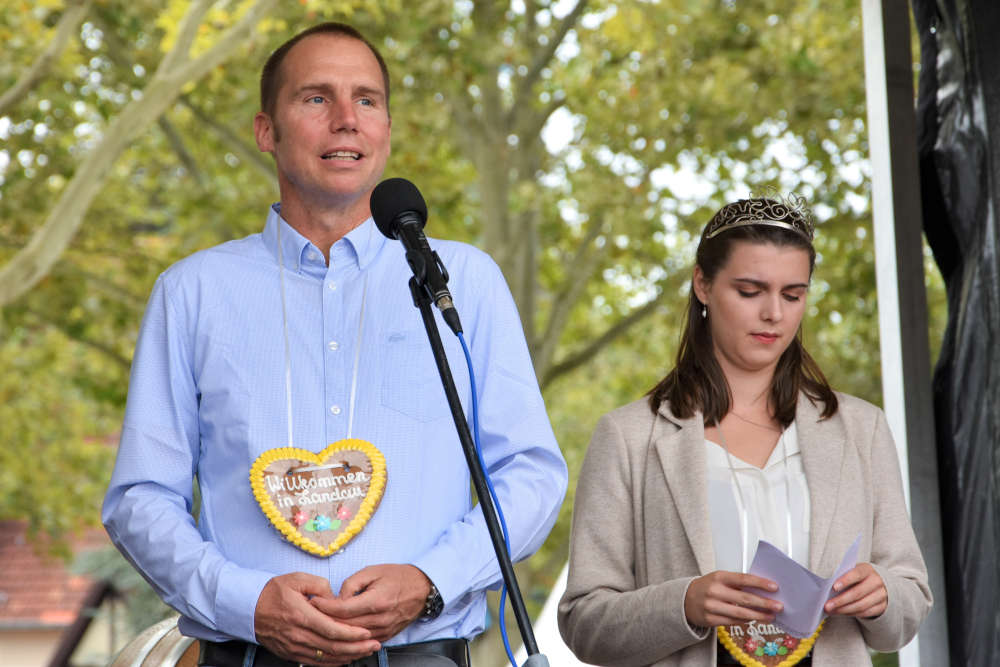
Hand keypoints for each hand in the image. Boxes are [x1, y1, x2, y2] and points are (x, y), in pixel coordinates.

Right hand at [253, 572, 379, 664]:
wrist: (248, 608)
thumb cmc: (273, 592)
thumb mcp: (296, 579)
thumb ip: (319, 585)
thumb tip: (336, 598)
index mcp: (301, 615)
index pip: (332, 629)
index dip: (352, 633)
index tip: (367, 633)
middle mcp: (299, 635)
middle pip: (333, 646)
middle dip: (357, 647)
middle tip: (375, 645)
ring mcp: (295, 647)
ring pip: (326, 657)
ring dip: (348, 656)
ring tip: (366, 652)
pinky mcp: (291, 654)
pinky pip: (316, 662)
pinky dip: (333, 663)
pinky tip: (346, 659)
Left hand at [312, 564, 431, 641]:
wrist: (422, 589)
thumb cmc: (398, 577)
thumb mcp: (373, 571)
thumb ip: (352, 584)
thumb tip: (338, 598)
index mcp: (376, 601)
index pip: (343, 609)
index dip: (325, 606)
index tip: (314, 601)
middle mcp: (380, 619)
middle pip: (345, 626)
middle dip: (326, 620)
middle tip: (311, 613)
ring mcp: (383, 630)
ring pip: (352, 637)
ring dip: (335, 631)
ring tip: (321, 623)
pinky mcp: (385, 636)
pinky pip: (362, 642)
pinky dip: (349, 638)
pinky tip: (338, 633)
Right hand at [684, 571, 781, 626]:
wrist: (685, 599)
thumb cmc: (708, 587)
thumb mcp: (719, 579)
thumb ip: (737, 583)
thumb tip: (761, 590)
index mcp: (719, 577)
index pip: (743, 579)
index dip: (760, 583)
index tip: (774, 587)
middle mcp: (715, 591)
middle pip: (745, 599)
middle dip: (764, 603)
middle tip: (778, 606)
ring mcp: (712, 606)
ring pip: (741, 613)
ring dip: (758, 616)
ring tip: (770, 616)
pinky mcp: (710, 619)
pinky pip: (733, 622)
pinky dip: (745, 621)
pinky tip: (754, 619)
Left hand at [825, 563, 886, 618]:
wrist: (878, 583)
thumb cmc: (858, 576)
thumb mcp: (852, 571)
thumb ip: (842, 576)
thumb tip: (827, 587)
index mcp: (867, 570)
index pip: (856, 574)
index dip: (845, 580)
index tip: (834, 587)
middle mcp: (876, 582)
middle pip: (857, 593)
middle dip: (840, 600)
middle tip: (827, 606)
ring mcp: (881, 595)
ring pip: (861, 605)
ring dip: (844, 609)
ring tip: (832, 611)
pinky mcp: (882, 606)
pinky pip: (865, 612)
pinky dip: (852, 613)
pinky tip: (841, 612)